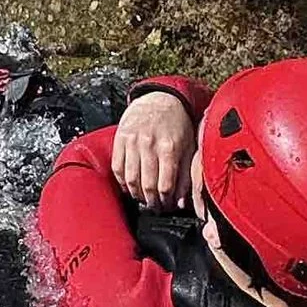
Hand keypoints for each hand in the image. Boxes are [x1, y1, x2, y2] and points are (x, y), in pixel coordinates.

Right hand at [111, 89, 195, 206]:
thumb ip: (186, 175)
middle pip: (147, 186)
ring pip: (130, 179)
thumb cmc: (177, 125)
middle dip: (151, 202)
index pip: (166, 185)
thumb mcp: (189, 147)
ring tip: (143, 199)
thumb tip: (180, 202)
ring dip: (136, 195)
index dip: (166, 202)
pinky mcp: (120, 139)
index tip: (167, 206)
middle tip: (155, 207)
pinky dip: (122, 182)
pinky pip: (117, 168)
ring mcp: (133, 142)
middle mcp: (150, 145)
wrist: (160, 99)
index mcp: (170, 148)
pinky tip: (129, 187)